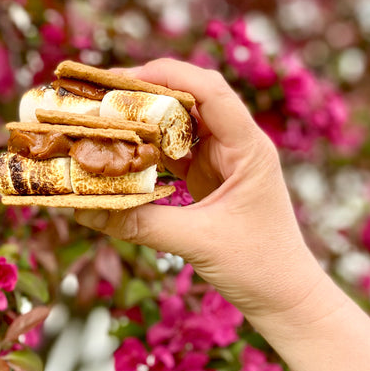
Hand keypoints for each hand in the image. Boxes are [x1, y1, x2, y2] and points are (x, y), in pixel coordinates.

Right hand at [75, 58, 322, 320]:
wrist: (285, 295)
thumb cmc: (259, 267)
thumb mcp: (198, 242)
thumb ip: (141, 224)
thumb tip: (84, 209)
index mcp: (249, 147)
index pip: (212, 91)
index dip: (169, 75)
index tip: (123, 79)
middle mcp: (237, 143)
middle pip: (194, 96)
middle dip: (151, 89)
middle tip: (106, 93)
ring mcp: (223, 157)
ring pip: (184, 119)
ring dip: (149, 114)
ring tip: (109, 113)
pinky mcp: (209, 173)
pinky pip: (177, 146)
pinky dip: (151, 142)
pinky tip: (125, 146)